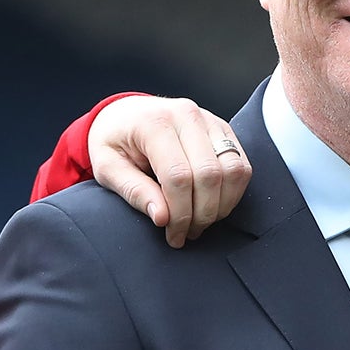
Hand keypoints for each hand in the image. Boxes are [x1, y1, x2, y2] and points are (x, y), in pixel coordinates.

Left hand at [89, 96, 250, 247]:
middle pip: (210, 175)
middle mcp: (187, 116)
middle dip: (202, 214)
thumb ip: (133, 191)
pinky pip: (242, 167)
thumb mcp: (106, 168)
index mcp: (154, 122)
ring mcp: (210, 121)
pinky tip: (212, 205)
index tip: (173, 234)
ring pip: (234, 171)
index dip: (180, 213)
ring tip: (201, 221)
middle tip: (187, 233)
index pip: (178, 175)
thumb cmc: (115, 142)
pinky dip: (232, 193)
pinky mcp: (224, 130)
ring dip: (221, 206)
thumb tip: (162, 218)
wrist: (126, 114)